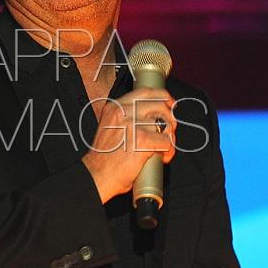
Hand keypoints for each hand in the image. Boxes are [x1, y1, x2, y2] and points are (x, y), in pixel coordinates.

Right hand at [82, 87, 176, 203]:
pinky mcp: (141, 140)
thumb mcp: (110, 128)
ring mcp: (132, 125)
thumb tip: (152, 118)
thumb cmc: (103, 158)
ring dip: (168, 138)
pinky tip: (161, 157)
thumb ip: (127, 119)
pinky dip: (168, 152)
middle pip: (159, 106)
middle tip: (169, 130)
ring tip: (161, 149)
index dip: (162, 96)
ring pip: (164, 125)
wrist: (96, 174)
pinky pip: (166, 142)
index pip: (144, 92)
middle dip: (170, 118)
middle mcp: (123, 113)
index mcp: (115, 108)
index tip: (170, 102)